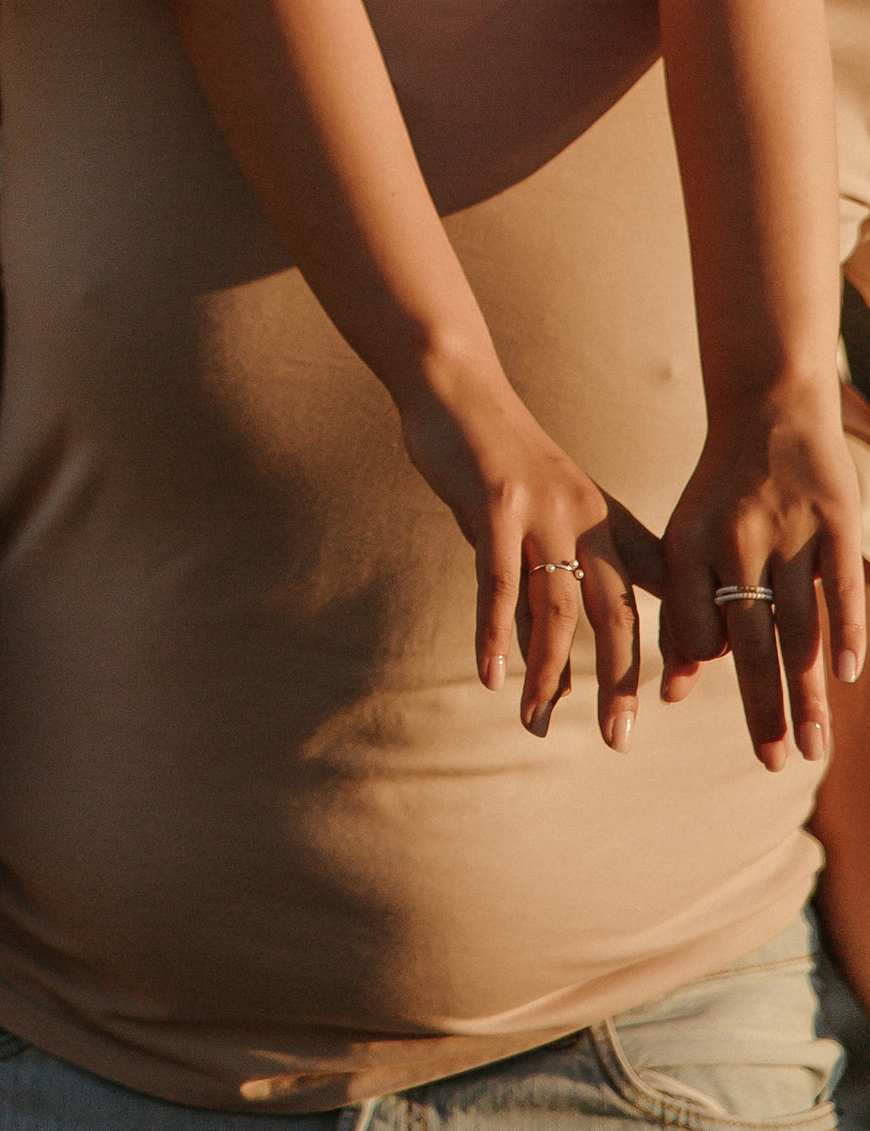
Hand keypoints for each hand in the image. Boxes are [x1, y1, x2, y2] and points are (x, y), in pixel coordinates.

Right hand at [395, 375, 651, 747]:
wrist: (457, 390)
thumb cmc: (496, 466)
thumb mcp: (533, 527)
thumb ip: (545, 594)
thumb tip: (549, 673)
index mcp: (607, 523)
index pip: (657, 594)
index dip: (672, 645)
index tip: (672, 702)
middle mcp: (586, 520)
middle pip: (617, 614)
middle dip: (621, 682)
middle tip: (619, 740)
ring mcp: (541, 512)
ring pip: (557, 607)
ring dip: (550, 671)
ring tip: (537, 723)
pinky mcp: (494, 505)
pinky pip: (497, 582)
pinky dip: (493, 632)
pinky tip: (490, 676)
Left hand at [658, 381, 868, 768]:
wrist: (767, 407)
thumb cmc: (722, 493)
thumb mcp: (684, 543)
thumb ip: (679, 615)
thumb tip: (669, 694)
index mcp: (690, 546)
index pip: (690, 621)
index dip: (694, 658)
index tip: (700, 696)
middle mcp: (736, 541)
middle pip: (747, 639)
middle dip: (760, 706)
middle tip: (773, 762)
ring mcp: (790, 532)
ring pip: (798, 625)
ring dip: (806, 691)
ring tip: (811, 747)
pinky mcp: (838, 521)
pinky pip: (842, 585)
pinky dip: (846, 630)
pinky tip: (846, 676)